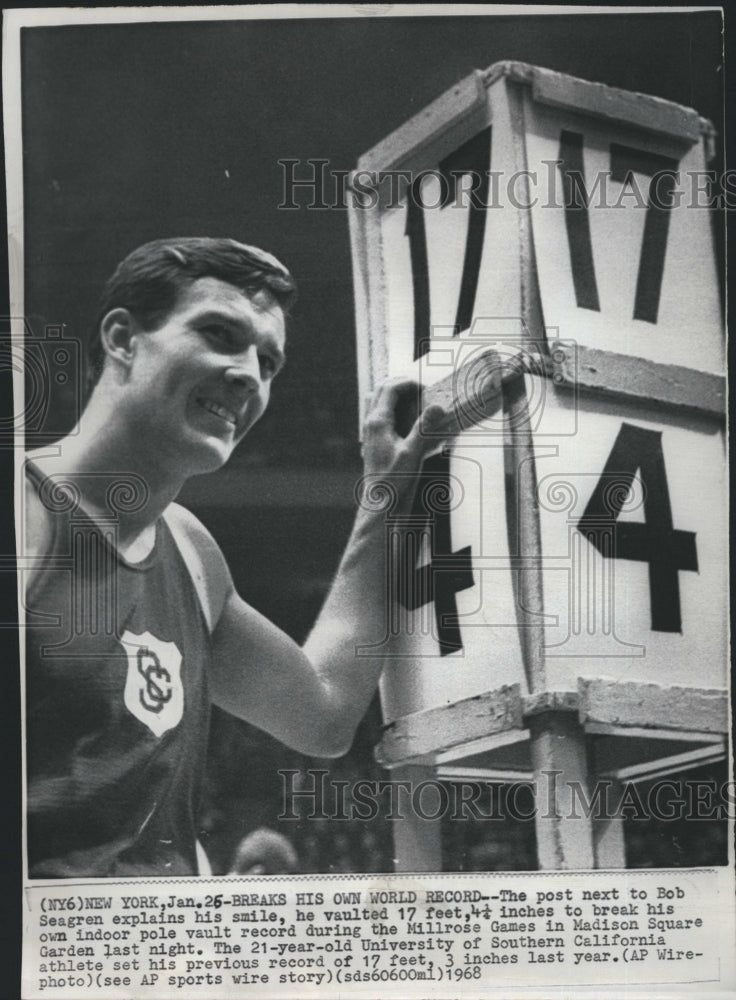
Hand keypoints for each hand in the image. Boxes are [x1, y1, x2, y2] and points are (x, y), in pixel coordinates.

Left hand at [360, 379, 447, 507]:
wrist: (379, 502)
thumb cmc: (393, 482)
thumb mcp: (412, 454)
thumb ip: (424, 428)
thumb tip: (437, 407)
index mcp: (378, 422)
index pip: (390, 388)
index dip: (409, 383)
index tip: (426, 389)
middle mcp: (371, 423)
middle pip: (382, 389)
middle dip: (402, 384)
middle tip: (422, 390)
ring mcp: (370, 431)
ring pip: (378, 400)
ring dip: (395, 394)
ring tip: (415, 399)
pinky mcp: (374, 440)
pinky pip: (380, 414)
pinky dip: (393, 408)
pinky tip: (408, 419)